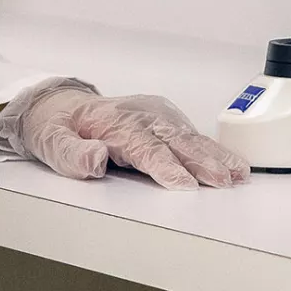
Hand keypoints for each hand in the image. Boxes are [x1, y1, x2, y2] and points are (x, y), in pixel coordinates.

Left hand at [3, 83, 248, 189]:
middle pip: (175, 141)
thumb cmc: (57, 127)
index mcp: (114, 122)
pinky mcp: (163, 118)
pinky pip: (191, 133)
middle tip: (224, 182)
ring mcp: (154, 114)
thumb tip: (96, 159)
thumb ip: (71, 155)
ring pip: (189, 136)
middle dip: (202, 161)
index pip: (145, 148)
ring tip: (239, 174)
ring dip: (215, 155)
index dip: (166, 167)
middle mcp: (140, 115)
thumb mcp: (51, 142)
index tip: (185, 185)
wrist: (60, 106)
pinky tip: (231, 162)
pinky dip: (213, 148)